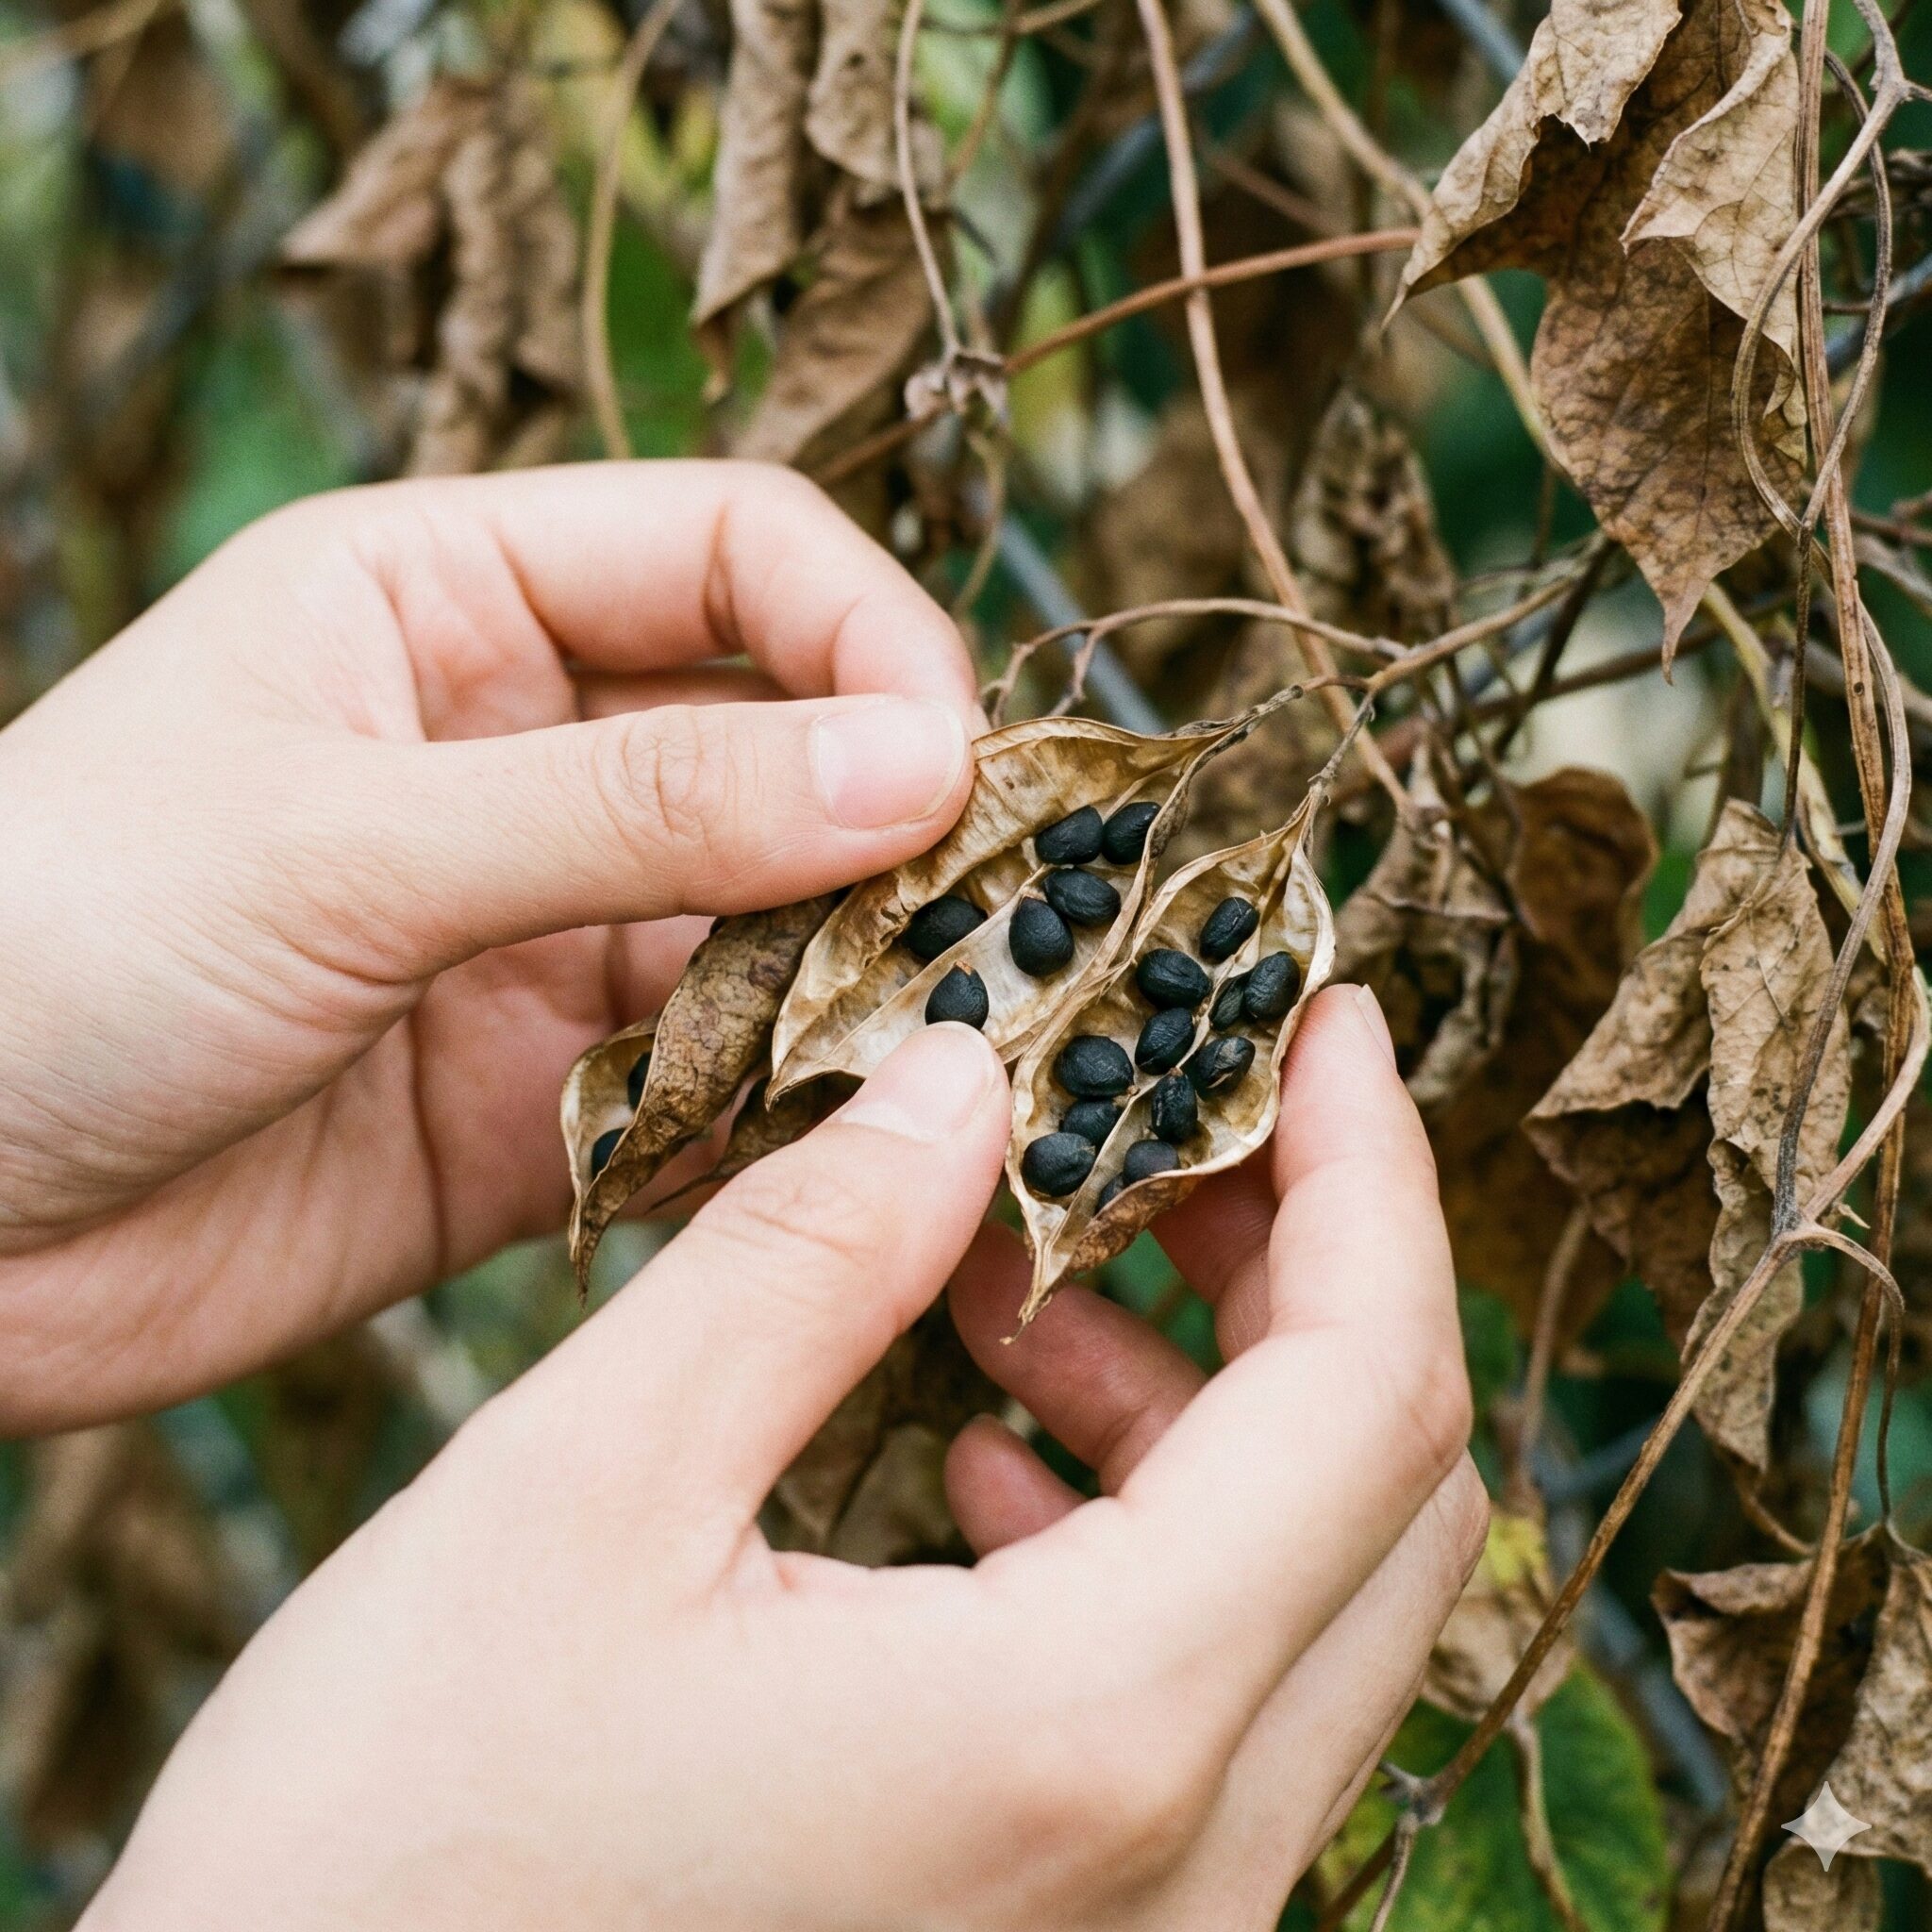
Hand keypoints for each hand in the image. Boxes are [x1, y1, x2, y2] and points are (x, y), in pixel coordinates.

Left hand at [0, 462, 978, 1431]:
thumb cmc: (43, 945)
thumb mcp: (344, 838)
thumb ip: (635, 807)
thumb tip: (915, 767)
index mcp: (452, 604)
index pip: (737, 554)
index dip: (868, 636)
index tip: (948, 766)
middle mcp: (522, 755)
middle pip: (786, 745)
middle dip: (895, 825)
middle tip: (997, 923)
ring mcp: (543, 932)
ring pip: (775, 925)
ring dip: (860, 980)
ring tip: (942, 1047)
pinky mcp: (546, 1098)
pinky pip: (720, 1085)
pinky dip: (791, 1112)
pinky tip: (840, 1148)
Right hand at [81, 991, 1483, 1931]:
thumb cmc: (388, 1846)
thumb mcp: (585, 1488)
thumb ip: (809, 1253)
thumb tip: (964, 1075)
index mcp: (1090, 1732)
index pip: (1368, 1394)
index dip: (1366, 1171)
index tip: (1326, 1022)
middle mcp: (1179, 1870)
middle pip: (1383, 1496)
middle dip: (1305, 1267)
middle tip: (1172, 1125)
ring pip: (1307, 1601)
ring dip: (1208, 1398)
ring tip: (1024, 1282)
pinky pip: (1208, 1706)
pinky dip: (1144, 1534)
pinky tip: (987, 1459)